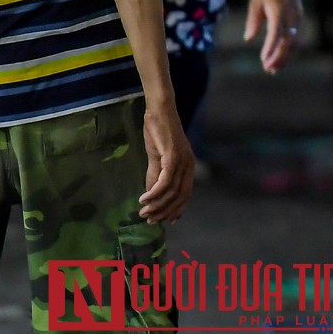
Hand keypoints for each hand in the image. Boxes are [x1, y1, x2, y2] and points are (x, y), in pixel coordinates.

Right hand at [139, 100, 195, 223]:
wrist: (159, 111)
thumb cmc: (158, 133)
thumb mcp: (157, 159)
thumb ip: (155, 176)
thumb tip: (151, 195)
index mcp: (188, 166)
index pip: (186, 194)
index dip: (177, 209)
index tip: (166, 221)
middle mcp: (189, 165)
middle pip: (180, 196)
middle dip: (165, 211)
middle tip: (149, 220)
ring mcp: (182, 161)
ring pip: (172, 191)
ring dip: (156, 205)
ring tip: (143, 212)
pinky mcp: (173, 156)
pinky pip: (164, 181)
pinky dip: (154, 193)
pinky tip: (143, 199)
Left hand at [244, 0, 302, 73]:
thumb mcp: (255, 2)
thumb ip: (253, 21)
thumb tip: (248, 38)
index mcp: (280, 9)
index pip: (276, 32)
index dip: (271, 47)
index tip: (264, 59)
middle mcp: (292, 16)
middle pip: (288, 41)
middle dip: (279, 57)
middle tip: (268, 69)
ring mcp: (299, 19)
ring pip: (295, 43)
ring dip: (285, 57)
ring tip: (274, 69)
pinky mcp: (301, 22)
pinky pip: (297, 40)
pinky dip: (290, 51)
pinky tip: (281, 59)